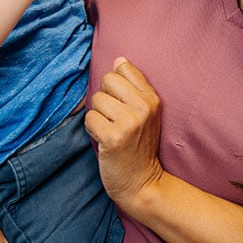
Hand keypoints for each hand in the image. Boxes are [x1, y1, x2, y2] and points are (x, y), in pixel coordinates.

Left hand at [85, 57, 165, 209]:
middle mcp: (143, 107)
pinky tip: (104, 140)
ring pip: (96, 100)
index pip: (123, 69)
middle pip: (107, 80)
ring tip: (110, 131)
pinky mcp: (113, 137)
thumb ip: (134, 87)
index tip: (120, 102)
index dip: (115, 85)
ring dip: (98, 116)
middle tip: (113, 119)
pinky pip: (90, 119)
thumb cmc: (139, 147)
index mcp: (152, 99)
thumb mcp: (146, 114)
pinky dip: (93, 130)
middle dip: (104, 99)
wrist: (142, 183)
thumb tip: (119, 59)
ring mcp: (129, 122)